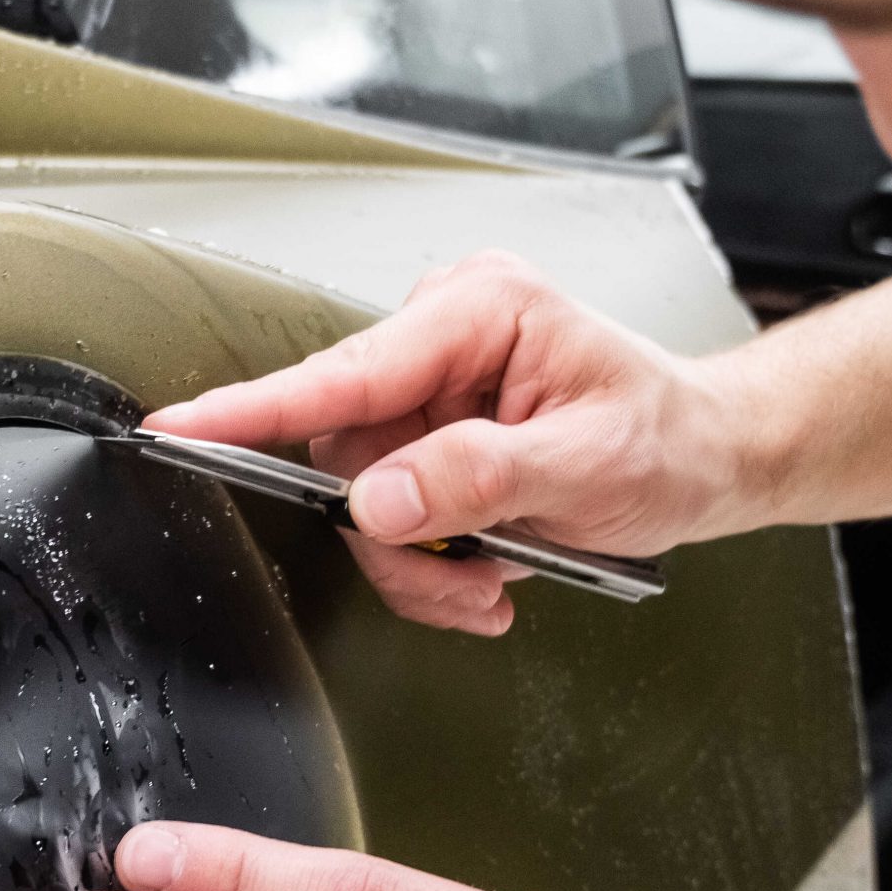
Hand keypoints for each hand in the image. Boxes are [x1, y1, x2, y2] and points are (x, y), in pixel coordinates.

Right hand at [145, 251, 751, 635]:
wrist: (710, 459)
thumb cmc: (671, 440)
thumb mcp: (589, 466)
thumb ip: (479, 479)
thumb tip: (381, 499)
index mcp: (477, 313)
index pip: (342, 372)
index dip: (252, 411)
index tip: (182, 429)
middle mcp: (442, 340)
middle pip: (345, 454)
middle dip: (395, 534)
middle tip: (464, 577)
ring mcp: (431, 389)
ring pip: (361, 497)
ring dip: (420, 560)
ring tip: (492, 576)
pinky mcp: (429, 434)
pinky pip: (388, 512)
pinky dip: (430, 559)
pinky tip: (486, 564)